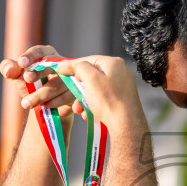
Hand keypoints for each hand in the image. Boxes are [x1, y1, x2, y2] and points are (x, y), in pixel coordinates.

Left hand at [0, 45, 79, 118]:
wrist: (46, 106)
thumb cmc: (32, 86)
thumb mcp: (17, 76)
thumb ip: (9, 69)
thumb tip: (8, 70)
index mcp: (47, 54)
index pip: (40, 51)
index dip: (30, 56)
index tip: (21, 63)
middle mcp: (62, 64)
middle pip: (52, 66)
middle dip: (38, 73)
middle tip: (26, 79)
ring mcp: (71, 79)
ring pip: (59, 85)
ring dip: (42, 94)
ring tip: (26, 103)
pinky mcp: (76, 93)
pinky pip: (68, 97)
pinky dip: (55, 102)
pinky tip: (45, 106)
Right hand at [23, 55, 138, 124]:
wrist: (126, 125)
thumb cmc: (109, 100)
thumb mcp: (90, 78)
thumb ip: (80, 67)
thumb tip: (76, 66)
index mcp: (113, 63)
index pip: (88, 60)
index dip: (72, 65)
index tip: (60, 70)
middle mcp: (120, 72)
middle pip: (92, 76)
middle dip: (79, 88)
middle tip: (72, 96)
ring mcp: (123, 86)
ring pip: (97, 89)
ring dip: (84, 99)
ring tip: (79, 109)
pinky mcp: (123, 99)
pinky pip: (104, 98)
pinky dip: (94, 105)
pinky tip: (89, 114)